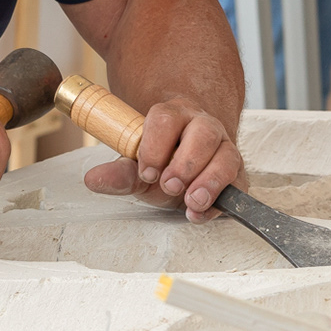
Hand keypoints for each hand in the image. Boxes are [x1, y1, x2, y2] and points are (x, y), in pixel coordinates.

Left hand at [82, 96, 243, 221]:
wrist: (186, 167)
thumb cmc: (162, 163)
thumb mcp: (138, 168)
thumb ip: (118, 174)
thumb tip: (93, 179)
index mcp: (174, 117)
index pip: (166, 119)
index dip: (155, 146)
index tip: (146, 172)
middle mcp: (203, 127)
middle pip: (203, 134)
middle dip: (186, 163)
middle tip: (169, 185)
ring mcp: (223, 149)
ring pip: (227, 156)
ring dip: (209, 181)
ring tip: (192, 201)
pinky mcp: (236, 174)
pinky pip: (237, 184)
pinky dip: (220, 201)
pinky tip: (201, 213)